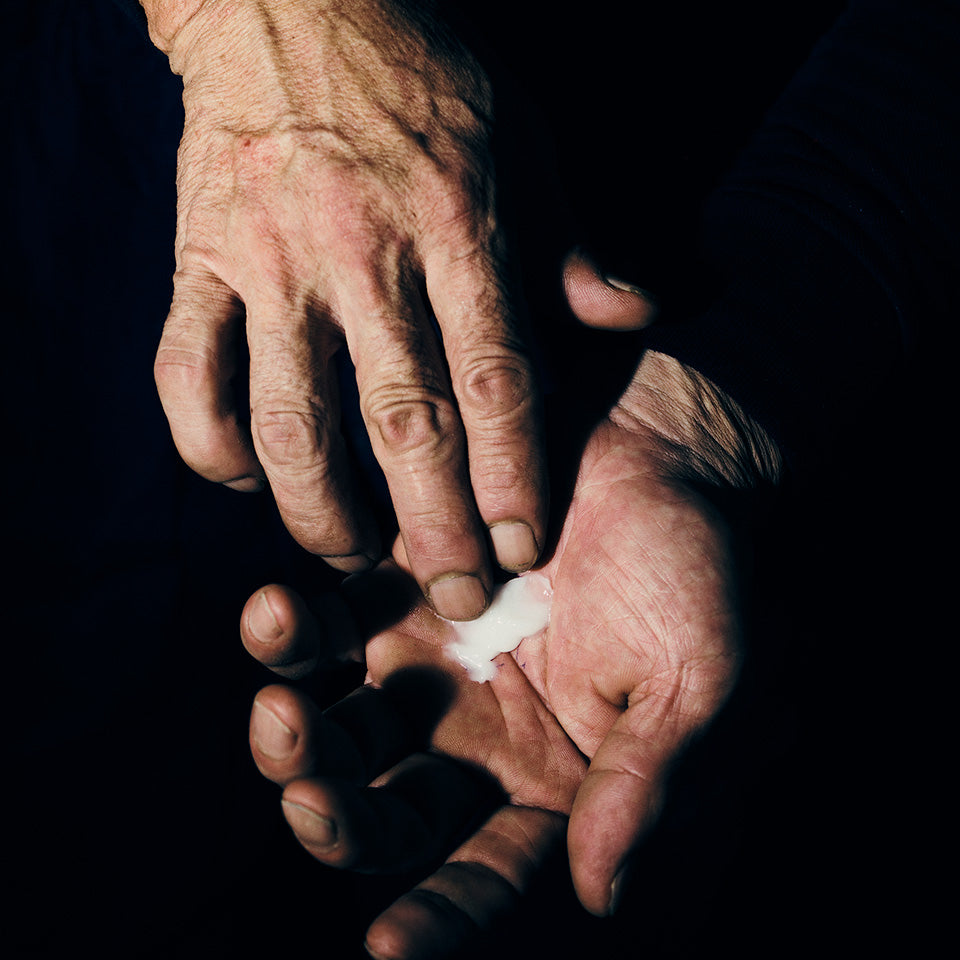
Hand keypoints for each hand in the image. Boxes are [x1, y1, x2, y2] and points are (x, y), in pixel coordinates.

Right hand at [143, 0, 545, 617]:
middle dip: (433, 528)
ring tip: (352, 556)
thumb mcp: (526, 141)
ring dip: (319, 510)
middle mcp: (363, 251)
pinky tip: (247, 483)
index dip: (512, 477)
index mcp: (459, 224)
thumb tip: (634, 315)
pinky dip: (210, 448)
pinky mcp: (197, 261)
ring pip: (289, 421)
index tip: (522, 550)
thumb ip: (575, 242)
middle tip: (457, 598)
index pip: (496, 379)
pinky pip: (187, 378)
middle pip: (403, 422)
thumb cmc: (423, 77)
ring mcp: (270, 260)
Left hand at [240, 263, 779, 955]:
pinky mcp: (395, 585)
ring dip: (291, 734)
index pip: (485, 868)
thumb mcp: (687, 684)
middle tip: (307, 793)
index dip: (439, 917)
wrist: (660, 453)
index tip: (387, 950)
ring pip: (336, 725)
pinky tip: (276, 611)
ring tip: (280, 705)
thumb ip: (638, 783)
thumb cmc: (694, 569)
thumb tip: (597, 893)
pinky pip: (323, 622)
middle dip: (335, 816)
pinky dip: (288, 629)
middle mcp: (476, 727)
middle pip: (384, 805)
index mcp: (550, 773)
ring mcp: (427, 656)